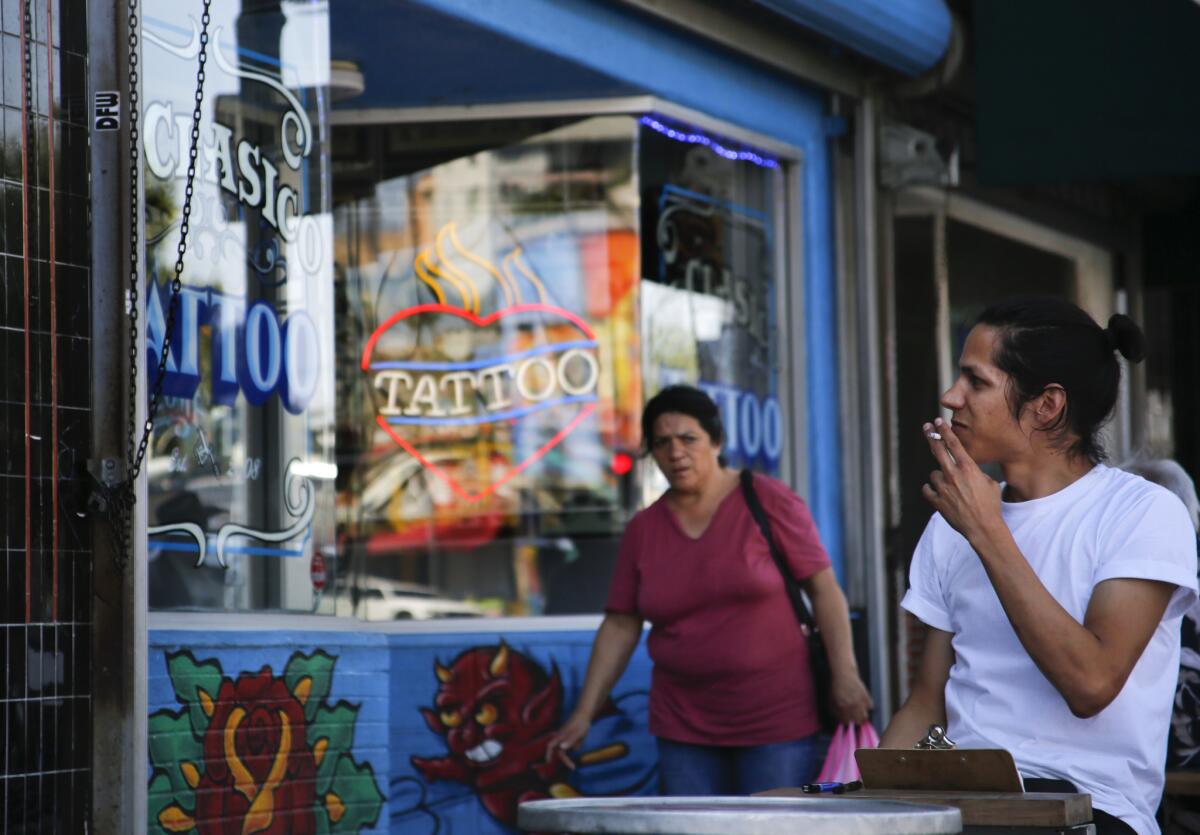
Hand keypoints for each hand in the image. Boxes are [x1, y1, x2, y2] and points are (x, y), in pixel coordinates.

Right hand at [544, 711, 590, 770]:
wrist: (584, 713)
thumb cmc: (580, 723)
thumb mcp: (577, 732)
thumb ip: (570, 740)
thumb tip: (561, 748)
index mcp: (560, 736)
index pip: (551, 747)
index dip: (549, 755)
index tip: (549, 763)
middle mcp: (561, 737)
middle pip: (559, 751)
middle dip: (565, 760)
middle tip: (573, 767)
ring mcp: (565, 737)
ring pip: (565, 748)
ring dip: (571, 751)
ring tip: (580, 741)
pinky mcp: (569, 736)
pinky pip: (571, 744)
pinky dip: (576, 745)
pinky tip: (582, 737)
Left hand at [831, 668, 872, 725]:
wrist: (844, 674)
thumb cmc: (836, 687)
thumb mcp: (831, 700)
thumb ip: (835, 712)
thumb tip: (839, 720)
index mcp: (842, 708)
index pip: (847, 722)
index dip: (847, 723)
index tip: (847, 721)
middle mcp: (852, 706)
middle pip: (859, 721)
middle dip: (856, 721)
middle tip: (854, 718)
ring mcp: (860, 701)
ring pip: (865, 716)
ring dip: (862, 716)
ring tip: (858, 712)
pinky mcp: (866, 696)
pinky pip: (870, 707)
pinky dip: (867, 707)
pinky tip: (862, 703)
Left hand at [921, 418, 1002, 543]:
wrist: (983, 527)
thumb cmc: (990, 505)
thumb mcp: (989, 483)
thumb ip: (975, 472)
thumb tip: (967, 469)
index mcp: (967, 468)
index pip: (953, 443)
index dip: (944, 430)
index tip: (938, 421)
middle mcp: (953, 475)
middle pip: (938, 450)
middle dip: (931, 436)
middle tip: (926, 428)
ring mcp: (942, 488)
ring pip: (933, 474)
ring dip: (939, 477)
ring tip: (951, 488)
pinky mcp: (936, 501)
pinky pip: (927, 489)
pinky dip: (931, 490)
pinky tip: (938, 493)